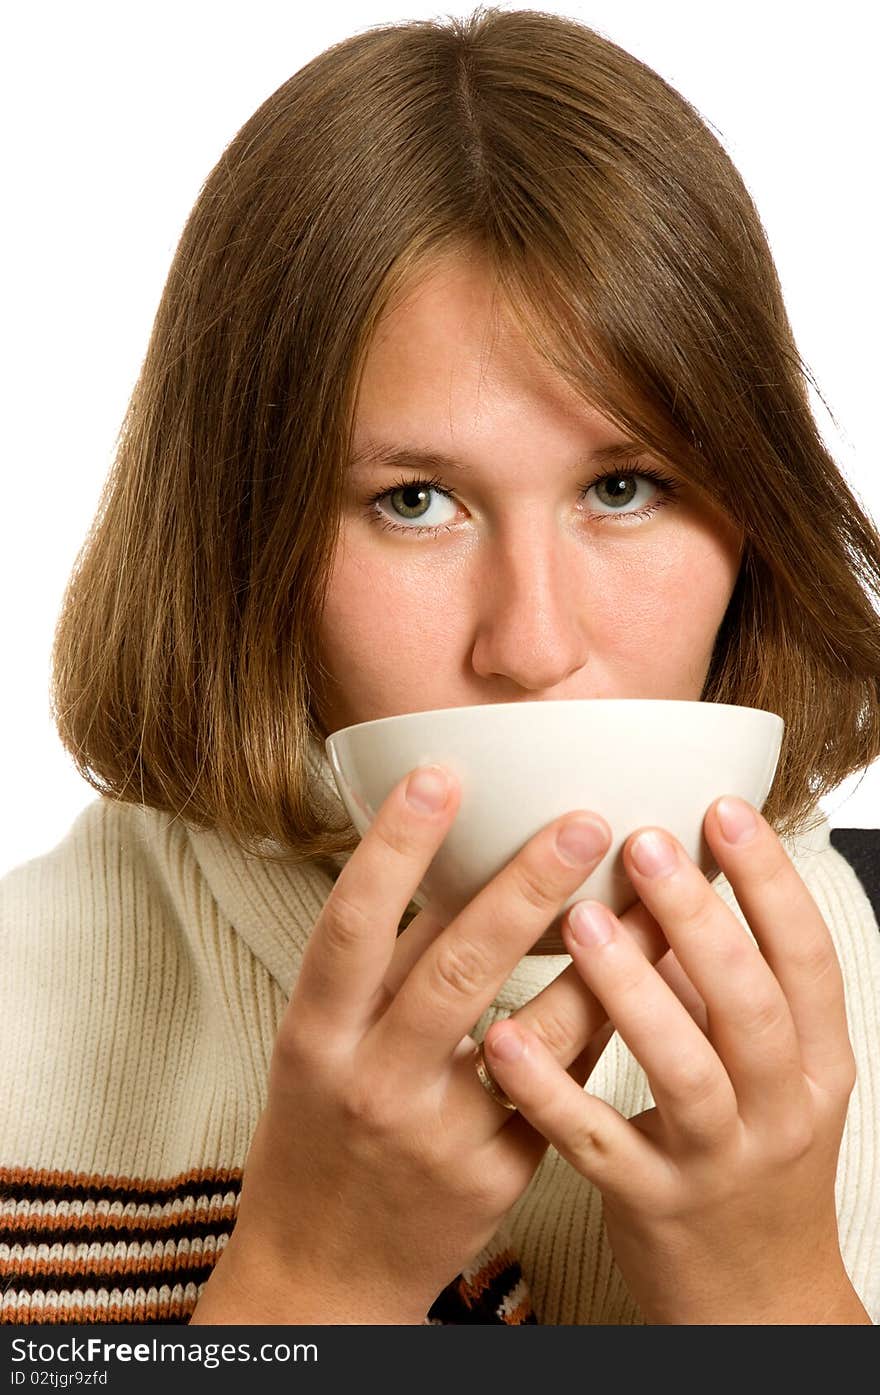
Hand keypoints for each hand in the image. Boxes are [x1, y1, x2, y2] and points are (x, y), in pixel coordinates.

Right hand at [193, 764, 668, 1323]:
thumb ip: (379, 971)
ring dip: (599, 959)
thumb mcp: (316, 1049)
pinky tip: (644, 980)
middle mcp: (372, 1081)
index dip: (393, 846)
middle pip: (454, 967)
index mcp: (314, 1037)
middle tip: (585, 821)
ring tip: (650, 895)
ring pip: (532, 1031)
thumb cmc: (319, 1137)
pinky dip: (599, 1027)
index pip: (351, 924)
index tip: (440, 775)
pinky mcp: (497, 1174)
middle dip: (525, 887)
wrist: (322, 1270)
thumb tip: (453, 873)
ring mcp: (440, 1134)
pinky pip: (562, 1086)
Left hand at [481, 796, 868, 1324]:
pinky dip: (551, 1089)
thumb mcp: (762, 1077)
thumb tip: (670, 892)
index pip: (807, 960)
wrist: (755, 1303)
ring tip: (576, 919)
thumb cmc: (750, 1165)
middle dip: (699, 917)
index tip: (724, 811)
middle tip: (642, 842)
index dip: (770, 882)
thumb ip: (716, 992)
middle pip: (751, 1005)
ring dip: (630, 989)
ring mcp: (718, 1164)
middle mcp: (779, 1112)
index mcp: (817, 1066)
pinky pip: (597, 1143)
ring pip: (684, 1071)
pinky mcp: (653, 1207)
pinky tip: (503, 1038)